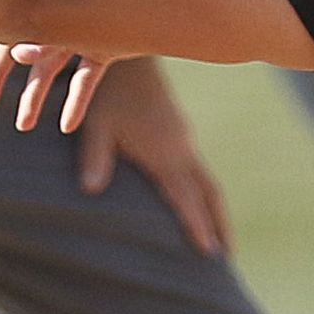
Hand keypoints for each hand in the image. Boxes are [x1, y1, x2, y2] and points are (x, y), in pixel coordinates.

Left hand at [0, 49, 228, 256]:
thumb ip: (94, 155)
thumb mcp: (95, 123)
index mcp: (164, 153)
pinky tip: (196, 199)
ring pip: (207, 181)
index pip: (186, 198)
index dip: (197, 226)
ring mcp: (183, 139)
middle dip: (218, 226)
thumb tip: (89, 189)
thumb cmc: (106, 91)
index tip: (209, 253)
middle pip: (209, 194)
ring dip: (215, 211)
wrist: (128, 55)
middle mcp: (181, 149)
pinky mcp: (179, 131)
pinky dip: (204, 192)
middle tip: (225, 258)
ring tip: (219, 237)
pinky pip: (199, 169)